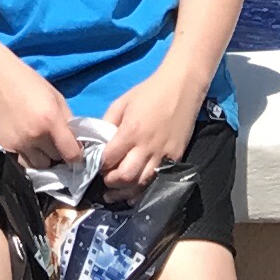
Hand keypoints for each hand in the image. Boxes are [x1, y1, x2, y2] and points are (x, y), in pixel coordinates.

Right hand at [0, 50, 80, 167]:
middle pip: (56, 160)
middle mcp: (35, 135)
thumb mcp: (55, 96)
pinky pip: (22, 161)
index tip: (75, 151)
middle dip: (59, 153)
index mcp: (50, 120)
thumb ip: (67, 121)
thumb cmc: (27, 81)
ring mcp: (17, 143)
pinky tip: (26, 143)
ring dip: (43, 158)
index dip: (76, 155)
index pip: (71, 153)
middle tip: (55, 142)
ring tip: (40, 144)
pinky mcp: (3, 146)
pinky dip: (28, 156)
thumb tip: (76, 142)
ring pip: (39, 165)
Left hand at [99, 67, 200, 188]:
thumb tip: (98, 144)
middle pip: (125, 177)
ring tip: (116, 192)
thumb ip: (107, 124)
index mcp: (131, 131)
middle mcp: (147, 147)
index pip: (109, 159)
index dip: (99, 165)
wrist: (183, 87)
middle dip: (111, 182)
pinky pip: (158, 180)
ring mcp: (163, 155)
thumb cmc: (150, 92)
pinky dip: (144, 189)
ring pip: (142, 184)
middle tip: (105, 180)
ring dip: (126, 191)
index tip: (96, 165)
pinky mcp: (176, 158)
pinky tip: (135, 193)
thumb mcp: (121, 102)